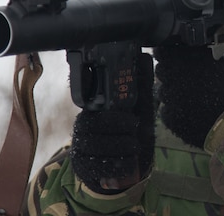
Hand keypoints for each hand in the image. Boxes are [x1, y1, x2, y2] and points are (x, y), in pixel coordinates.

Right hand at [70, 52, 154, 192]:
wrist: (132, 164)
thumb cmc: (134, 131)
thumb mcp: (142, 107)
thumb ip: (142, 83)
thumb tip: (143, 56)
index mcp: (94, 109)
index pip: (94, 105)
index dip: (115, 115)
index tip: (134, 119)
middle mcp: (83, 127)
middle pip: (93, 126)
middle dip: (121, 129)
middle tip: (135, 130)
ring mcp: (80, 148)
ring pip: (96, 147)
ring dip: (122, 148)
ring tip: (134, 146)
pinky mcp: (83, 167)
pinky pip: (97, 167)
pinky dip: (118, 166)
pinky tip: (127, 162)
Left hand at [154, 42, 223, 147]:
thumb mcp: (222, 65)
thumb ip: (202, 58)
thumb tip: (195, 53)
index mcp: (185, 62)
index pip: (163, 53)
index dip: (168, 54)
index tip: (172, 56)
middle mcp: (173, 79)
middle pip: (162, 71)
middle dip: (170, 72)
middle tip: (185, 78)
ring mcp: (170, 100)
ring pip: (164, 92)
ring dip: (172, 92)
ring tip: (191, 97)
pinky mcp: (171, 119)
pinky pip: (166, 111)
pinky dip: (174, 111)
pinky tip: (189, 112)